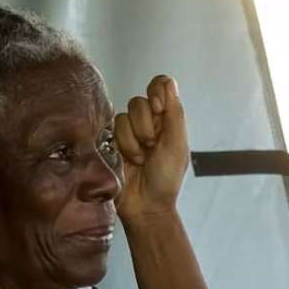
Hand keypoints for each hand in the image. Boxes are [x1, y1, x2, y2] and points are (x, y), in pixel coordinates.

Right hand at [114, 75, 188, 224]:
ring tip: (140, 159)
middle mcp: (148, 121)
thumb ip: (174, 113)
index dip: (157, 92)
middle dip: (146, 125)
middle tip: (152, 146)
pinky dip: (123, 145)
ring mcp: (128, 132)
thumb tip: (168, 83)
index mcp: (168, 119)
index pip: (161, 85)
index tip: (159, 110)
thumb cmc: (166, 179)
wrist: (145, 205)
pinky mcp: (111, 141)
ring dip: (134, 140)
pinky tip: (128, 160)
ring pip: (124, 116)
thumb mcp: (177, 145)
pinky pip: (112, 129)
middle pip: (140, 101)